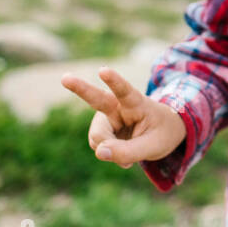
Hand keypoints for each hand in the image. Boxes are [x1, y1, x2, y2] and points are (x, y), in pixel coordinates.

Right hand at [60, 67, 187, 168]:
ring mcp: (107, 119)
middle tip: (65, 78)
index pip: (125, 91)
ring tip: (129, 157)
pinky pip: (99, 148)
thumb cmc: (162, 133)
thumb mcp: (154, 145)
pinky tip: (123, 156)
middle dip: (79, 87)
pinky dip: (110, 155)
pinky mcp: (101, 131)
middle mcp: (118, 106)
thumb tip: (99, 152)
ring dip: (110, 149)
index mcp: (137, 102)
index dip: (114, 81)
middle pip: (96, 98)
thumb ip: (128, 151)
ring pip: (98, 137)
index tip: (103, 70)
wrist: (162, 135)